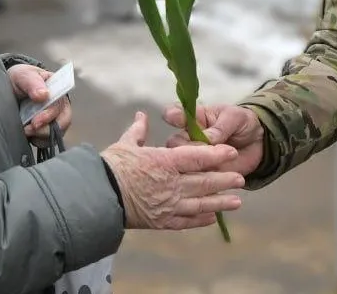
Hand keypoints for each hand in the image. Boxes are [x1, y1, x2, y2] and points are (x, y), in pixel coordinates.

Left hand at [5, 64, 70, 140]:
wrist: (7, 89)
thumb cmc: (19, 79)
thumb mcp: (23, 75)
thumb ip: (33, 83)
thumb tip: (44, 95)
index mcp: (58, 90)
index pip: (62, 105)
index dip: (51, 115)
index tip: (36, 121)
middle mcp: (59, 106)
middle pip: (63, 122)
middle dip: (45, 129)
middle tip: (28, 129)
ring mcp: (53, 119)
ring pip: (56, 134)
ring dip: (40, 136)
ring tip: (25, 130)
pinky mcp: (46, 130)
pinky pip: (48, 141)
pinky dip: (38, 141)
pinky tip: (28, 135)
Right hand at [101, 112, 244, 229]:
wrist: (96, 198)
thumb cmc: (109, 167)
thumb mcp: (125, 144)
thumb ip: (138, 131)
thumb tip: (141, 116)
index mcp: (164, 161)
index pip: (197, 156)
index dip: (217, 153)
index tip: (231, 152)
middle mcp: (171, 184)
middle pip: (204, 181)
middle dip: (224, 179)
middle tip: (240, 179)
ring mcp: (168, 205)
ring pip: (201, 203)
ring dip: (220, 202)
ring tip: (237, 201)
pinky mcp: (161, 222)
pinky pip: (186, 221)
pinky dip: (200, 219)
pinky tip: (211, 218)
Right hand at [162, 103, 264, 177]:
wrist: (256, 143)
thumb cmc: (241, 123)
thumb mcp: (234, 117)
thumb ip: (221, 126)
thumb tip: (208, 138)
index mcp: (194, 118)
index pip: (175, 114)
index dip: (172, 116)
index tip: (172, 117)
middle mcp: (188, 138)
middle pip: (175, 144)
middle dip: (187, 147)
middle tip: (206, 148)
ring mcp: (193, 158)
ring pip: (183, 165)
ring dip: (196, 166)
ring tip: (217, 164)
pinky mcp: (202, 174)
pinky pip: (196, 180)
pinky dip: (203, 181)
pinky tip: (216, 178)